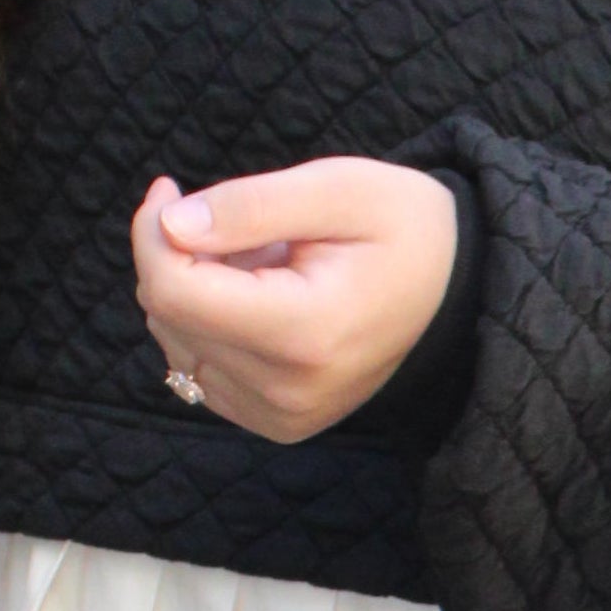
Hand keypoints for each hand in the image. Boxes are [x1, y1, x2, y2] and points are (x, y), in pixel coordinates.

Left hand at [131, 159, 459, 443]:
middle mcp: (287, 391)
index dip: (152, 231)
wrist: (457, 291)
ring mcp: (282, 415)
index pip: (173, 291)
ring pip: (176, 344)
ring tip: (260, 262)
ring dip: (196, 291)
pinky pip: (201, 371)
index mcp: (304, 332)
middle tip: (236, 220)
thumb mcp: (338, 188)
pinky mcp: (278, 423)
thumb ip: (251, 204)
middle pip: (169, 316)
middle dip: (179, 256)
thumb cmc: (404, 227)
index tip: (170, 187)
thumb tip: (172, 225)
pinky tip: (258, 300)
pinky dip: (211, 326)